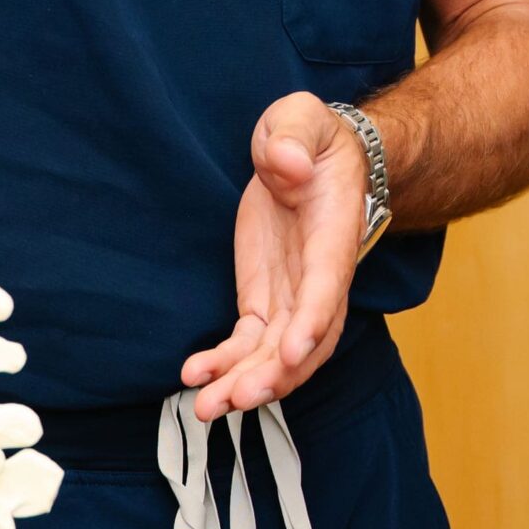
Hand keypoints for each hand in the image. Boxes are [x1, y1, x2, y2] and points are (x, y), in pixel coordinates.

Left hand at [180, 91, 367, 419]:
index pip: (328, 285)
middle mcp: (319, 275)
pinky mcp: (265, 301)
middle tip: (237, 399)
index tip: (291, 353)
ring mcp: (292, 294)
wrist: (309, 155)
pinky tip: (195, 378)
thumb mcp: (301, 119)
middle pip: (306, 339)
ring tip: (207, 409)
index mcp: (333, 233)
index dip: (313, 322)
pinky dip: (225, 365)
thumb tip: (285, 164)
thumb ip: (294, 137)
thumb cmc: (310, 136)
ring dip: (246, 384)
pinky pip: (248, 344)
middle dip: (275, 374)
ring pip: (277, 354)